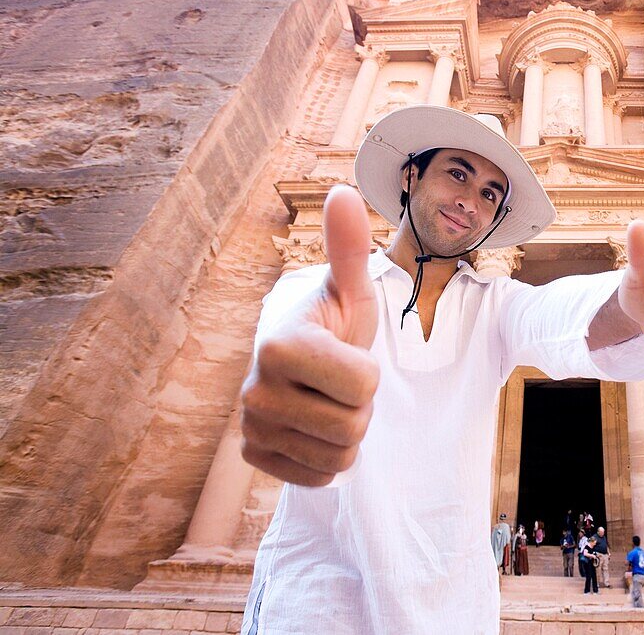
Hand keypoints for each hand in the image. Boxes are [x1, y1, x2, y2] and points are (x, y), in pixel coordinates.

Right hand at [239, 185, 379, 485]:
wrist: (301, 363)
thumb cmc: (333, 323)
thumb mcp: (350, 290)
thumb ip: (348, 247)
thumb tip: (342, 191)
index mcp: (278, 344)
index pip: (363, 384)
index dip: (369, 373)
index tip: (344, 353)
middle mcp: (253, 389)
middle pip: (353, 426)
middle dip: (360, 405)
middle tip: (337, 382)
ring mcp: (250, 427)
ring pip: (339, 456)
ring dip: (347, 433)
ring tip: (326, 400)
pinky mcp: (255, 456)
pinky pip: (321, 476)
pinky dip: (327, 457)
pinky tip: (312, 426)